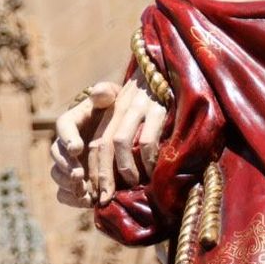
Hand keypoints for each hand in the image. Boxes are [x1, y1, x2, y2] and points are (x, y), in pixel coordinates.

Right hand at [51, 82, 116, 207]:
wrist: (119, 133)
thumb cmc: (115, 111)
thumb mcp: (113, 97)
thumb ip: (106, 93)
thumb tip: (99, 92)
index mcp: (71, 122)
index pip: (63, 127)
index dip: (67, 138)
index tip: (77, 148)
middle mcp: (65, 144)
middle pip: (56, 155)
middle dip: (66, 166)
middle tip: (78, 174)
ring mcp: (67, 164)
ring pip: (57, 176)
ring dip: (68, 185)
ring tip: (84, 191)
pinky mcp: (73, 182)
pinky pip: (64, 194)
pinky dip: (72, 200)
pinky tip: (87, 202)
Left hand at [87, 75, 167, 203]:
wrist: (171, 65)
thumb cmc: (155, 96)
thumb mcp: (134, 110)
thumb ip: (122, 132)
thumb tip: (119, 170)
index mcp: (112, 111)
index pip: (95, 142)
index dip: (93, 170)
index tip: (95, 193)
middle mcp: (120, 108)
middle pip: (102, 145)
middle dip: (102, 175)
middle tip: (105, 199)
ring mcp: (138, 106)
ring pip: (119, 141)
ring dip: (123, 168)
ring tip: (132, 185)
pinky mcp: (157, 108)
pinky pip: (146, 138)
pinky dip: (147, 158)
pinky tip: (153, 170)